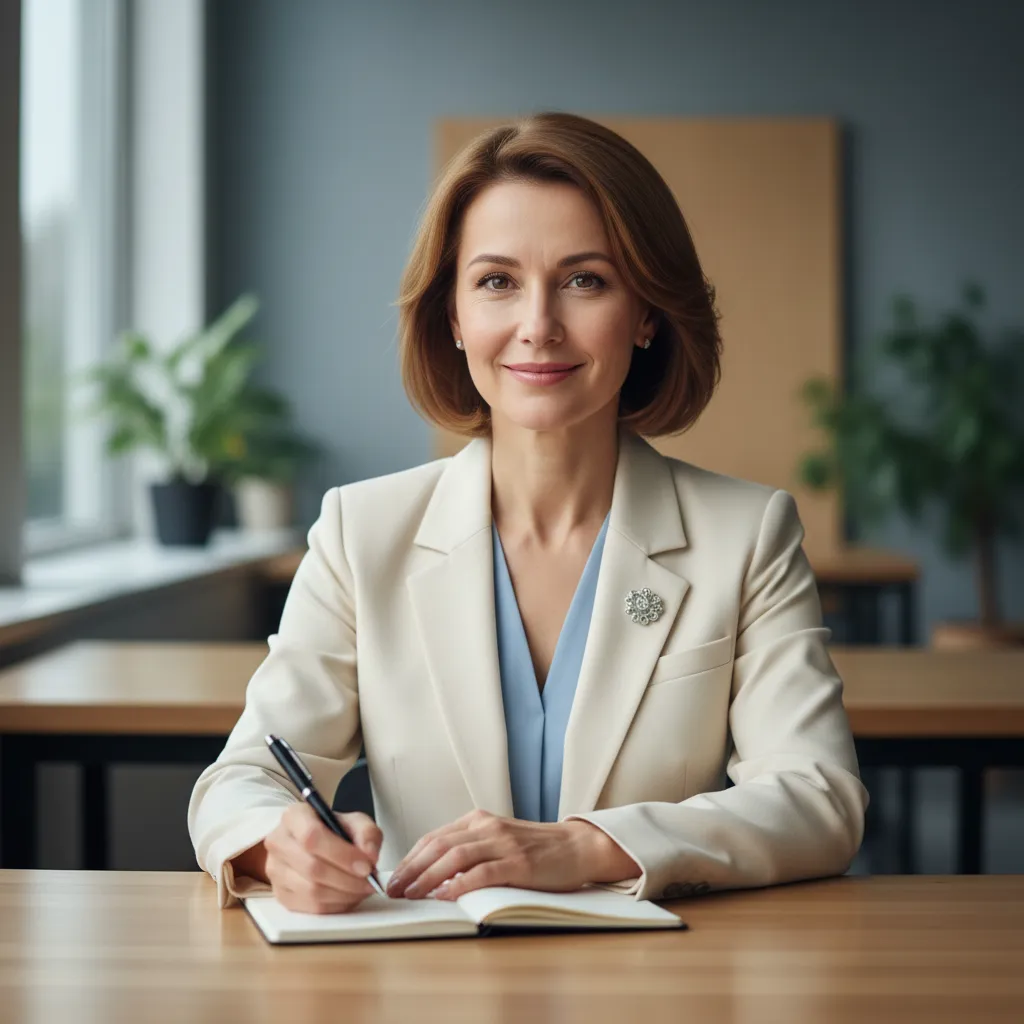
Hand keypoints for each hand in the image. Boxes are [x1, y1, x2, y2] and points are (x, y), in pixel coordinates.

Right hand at [261, 804, 382, 913]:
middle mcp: (278, 843)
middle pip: (312, 868)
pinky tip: (349, 896)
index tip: (366, 865)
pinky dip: (336, 905)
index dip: (342, 854)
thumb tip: (369, 855)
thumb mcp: (355, 822)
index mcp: (294, 817)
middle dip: (348, 879)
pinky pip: (311, 908)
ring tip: (363, 888)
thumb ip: (367, 833)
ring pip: (311, 892)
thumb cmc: (334, 831)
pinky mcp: (280, 895)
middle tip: (370, 881)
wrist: (313, 844)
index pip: (312, 836)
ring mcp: (275, 871)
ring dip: (344, 894)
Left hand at [385, 810, 638, 901]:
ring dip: (427, 877)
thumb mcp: (497, 840)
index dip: (410, 858)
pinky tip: (445, 895)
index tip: (393, 877)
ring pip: (455, 856)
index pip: (434, 838)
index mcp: (478, 820)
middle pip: (438, 845)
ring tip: (412, 894)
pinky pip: (483, 872)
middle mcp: (487, 827)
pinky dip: (460, 884)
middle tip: (393, 890)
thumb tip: (432, 873)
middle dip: (411, 869)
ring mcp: (503, 844)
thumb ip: (470, 848)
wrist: (577, 846)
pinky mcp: (519, 863)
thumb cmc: (536, 849)